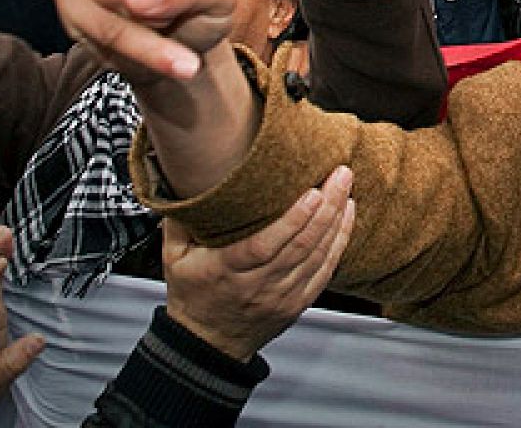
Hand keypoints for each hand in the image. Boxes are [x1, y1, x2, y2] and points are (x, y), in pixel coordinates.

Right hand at [163, 165, 354, 361]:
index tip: (312, 193)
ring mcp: (281, 296)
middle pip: (300, 246)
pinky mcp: (297, 303)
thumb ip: (179, 220)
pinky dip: (339, 242)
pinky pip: (325, 270)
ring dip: (336, 220)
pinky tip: (346, 216)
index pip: (265, 246)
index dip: (293, 220)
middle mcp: (258, 286)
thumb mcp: (173, 259)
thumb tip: (184, 180)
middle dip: (325, 207)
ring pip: (317, 256)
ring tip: (345, 187)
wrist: (208, 345)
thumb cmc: (192, 297)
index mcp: (226, 272)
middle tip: (340, 175)